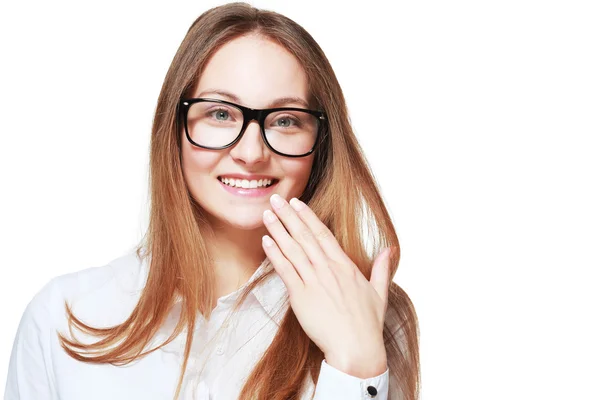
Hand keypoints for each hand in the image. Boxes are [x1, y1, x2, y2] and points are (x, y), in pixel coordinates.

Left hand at [261, 194, 390, 377]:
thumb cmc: (367, 325)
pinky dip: (275, 254)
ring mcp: (314, 281)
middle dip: (289, 215)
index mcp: (345, 266)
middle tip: (276, 199)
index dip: (308, 217)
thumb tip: (389, 250)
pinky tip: (266, 240)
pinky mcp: (301, 297)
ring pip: (293, 249)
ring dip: (278, 230)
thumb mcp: (379, 293)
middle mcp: (329, 269)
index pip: (323, 234)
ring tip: (267, 214)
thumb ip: (381, 268)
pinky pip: (286, 270)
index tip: (297, 203)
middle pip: (305, 236)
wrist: (356, 349)